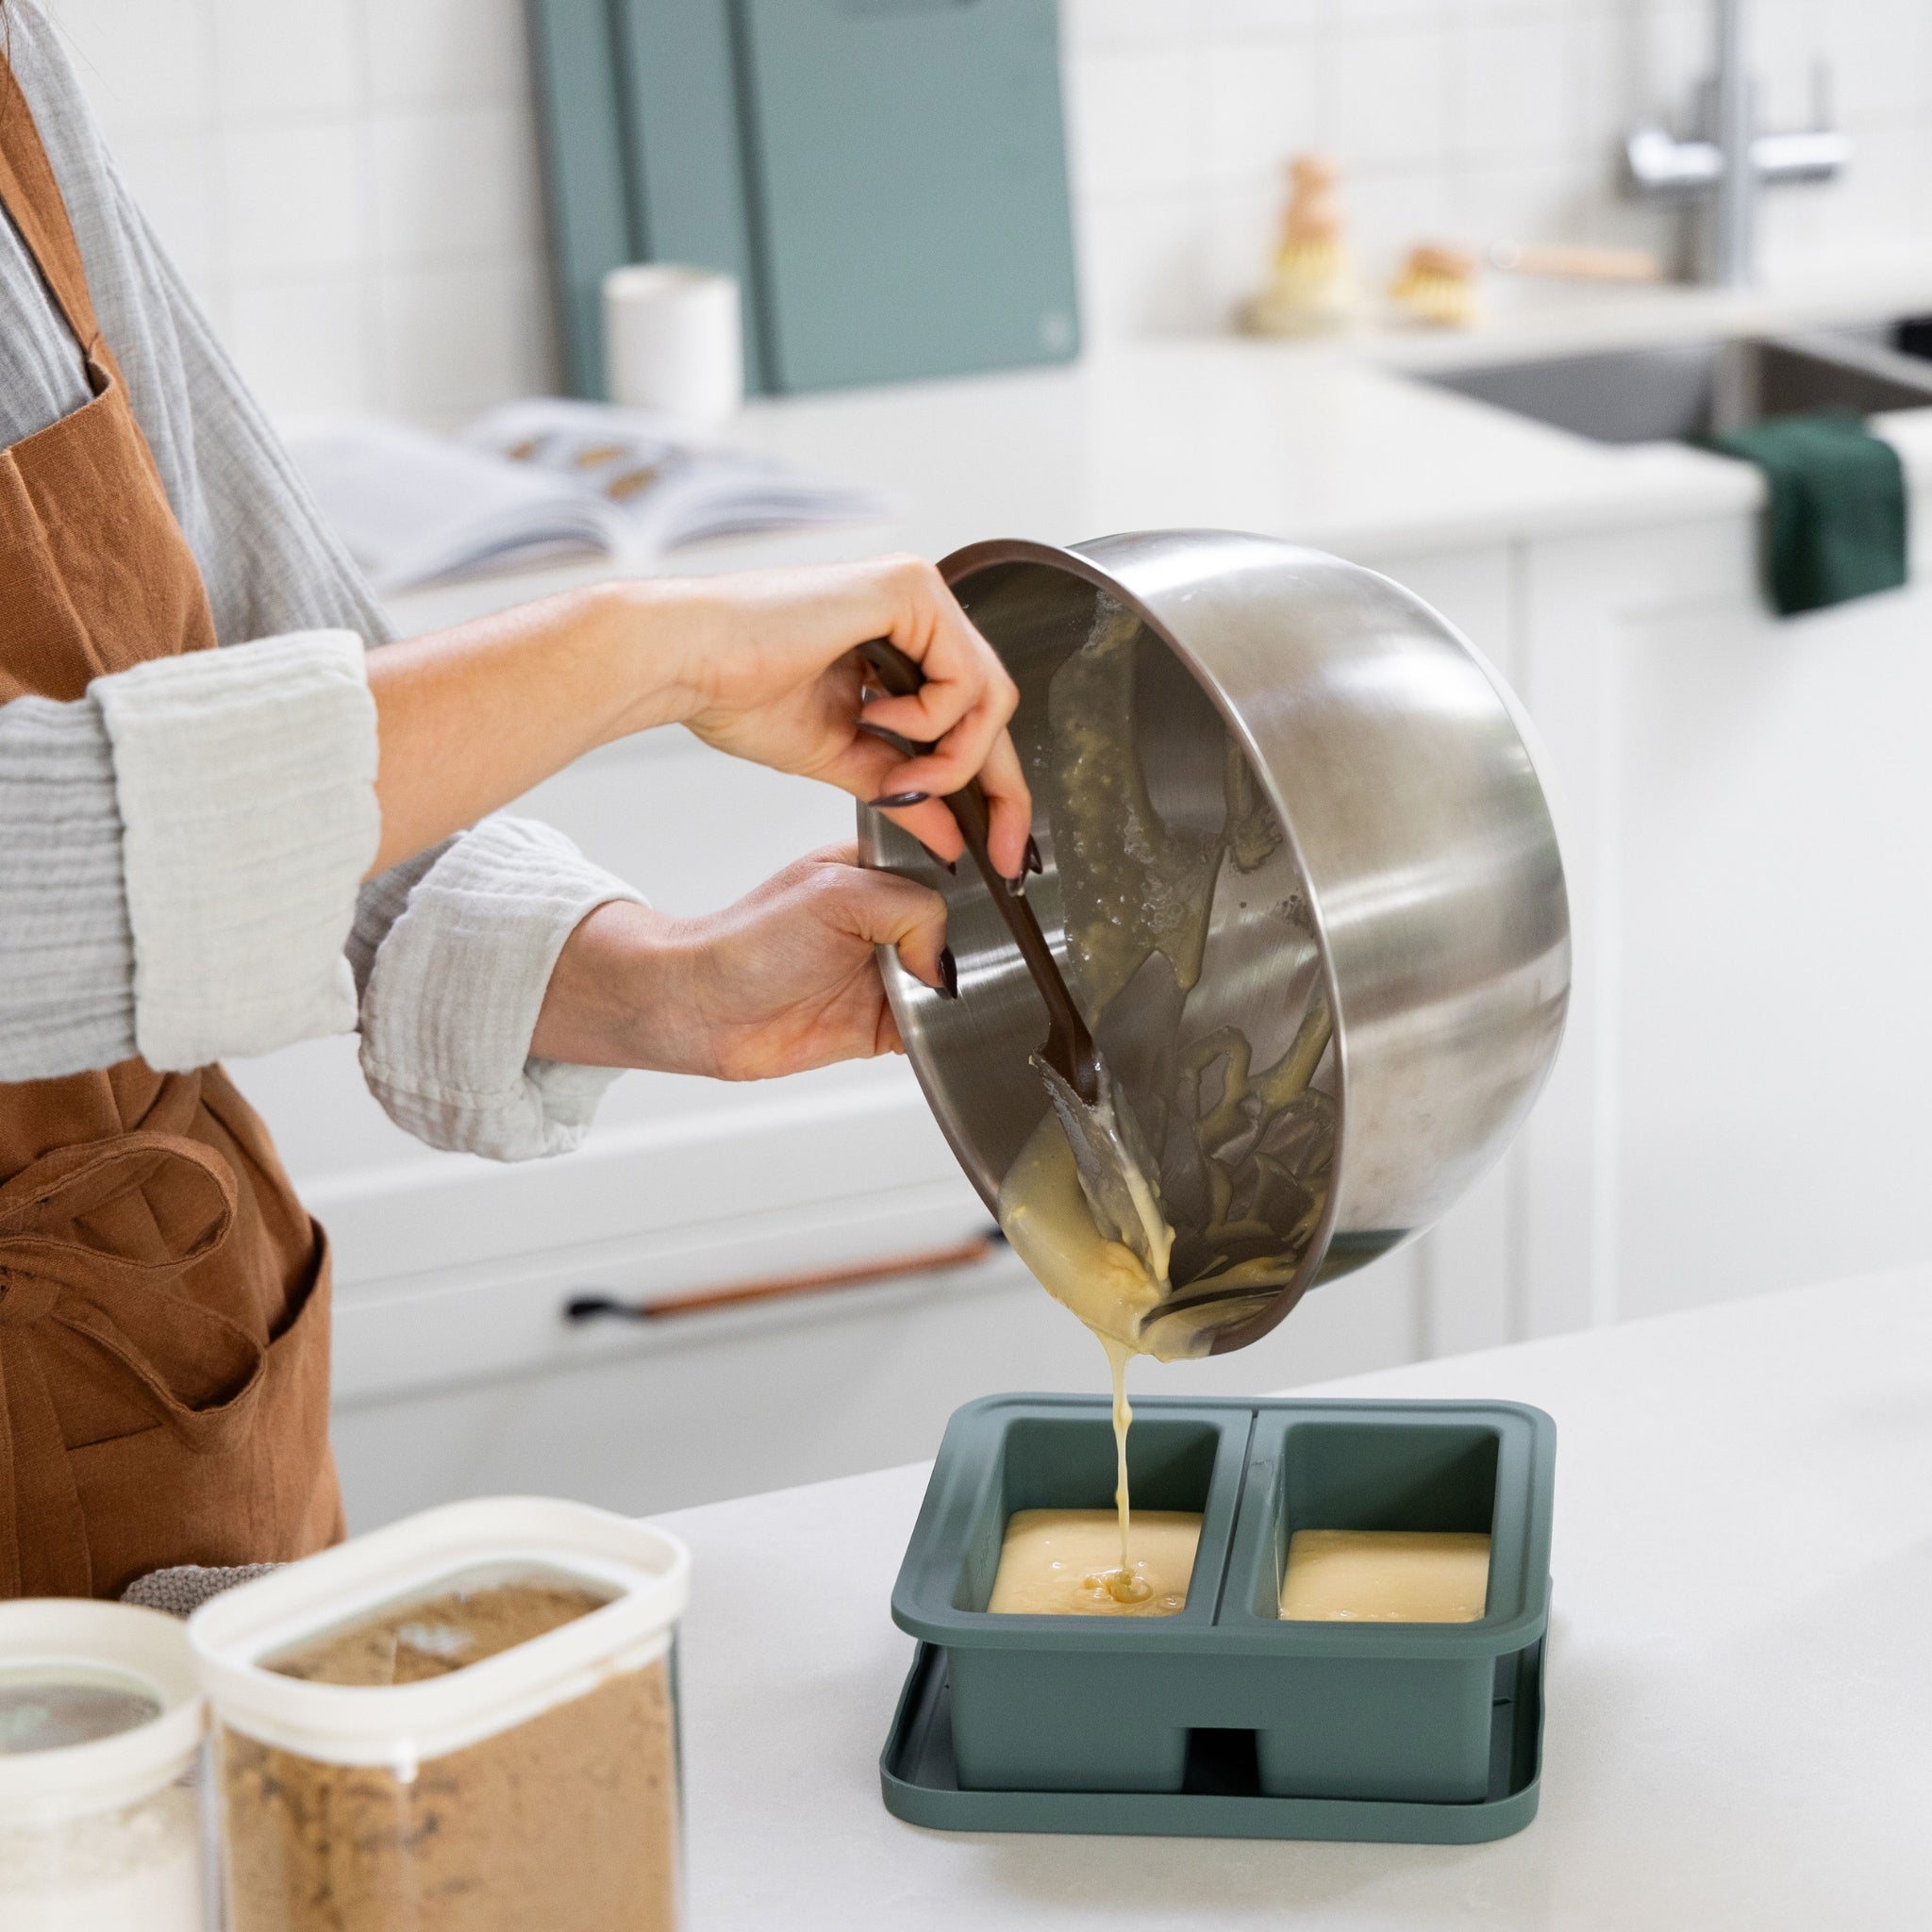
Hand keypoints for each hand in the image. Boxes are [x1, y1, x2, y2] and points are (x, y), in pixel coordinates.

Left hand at [528, 846, 950, 1079]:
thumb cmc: (750, 941)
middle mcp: (888, 920)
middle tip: (960, 955)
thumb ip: (911, 909)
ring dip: (955, 992)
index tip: (988, 906)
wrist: (703, 1009)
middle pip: (962, 929)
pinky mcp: (885, 1022)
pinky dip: (942, 1031)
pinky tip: (936, 1024)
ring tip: (936, 991)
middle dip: (971, 945)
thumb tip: (945, 958)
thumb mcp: (838, 894)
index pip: (950, 870)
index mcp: (880, 870)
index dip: (973, 888)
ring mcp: (888, 971)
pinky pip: (935, 1028)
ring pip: (953, 980)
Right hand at [647, 555, 1031, 877]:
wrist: (685, 663)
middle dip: (1001, 788)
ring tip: (898, 776)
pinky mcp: (909, 588)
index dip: (1000, 790)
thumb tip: (952, 835)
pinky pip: (964, 675)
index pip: (975, 718)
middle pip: (995, 707)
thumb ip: (903, 789)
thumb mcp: (844, 759)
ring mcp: (918, 594)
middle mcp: (919, 611)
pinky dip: (930, 720)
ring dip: (953, 758)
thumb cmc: (736, 692)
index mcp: (902, 643)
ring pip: (990, 695)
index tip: (1004, 851)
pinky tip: (875, 718)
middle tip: (997, 847)